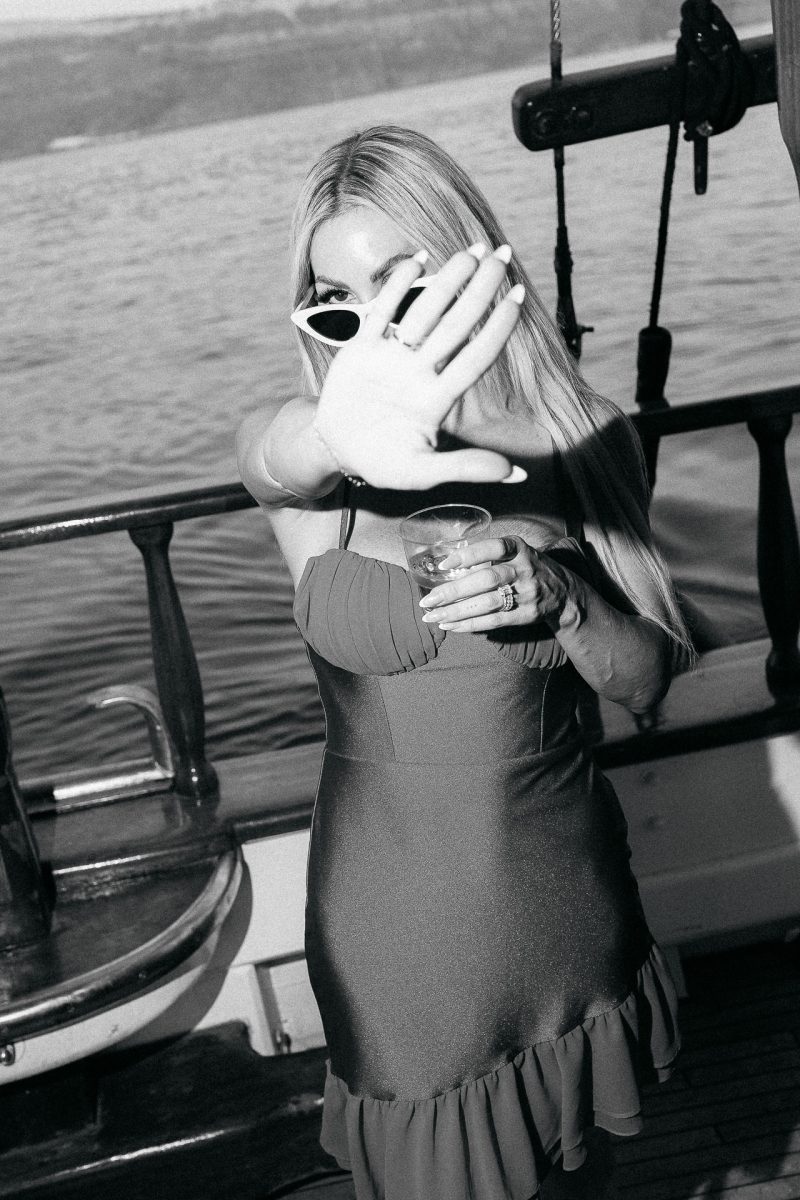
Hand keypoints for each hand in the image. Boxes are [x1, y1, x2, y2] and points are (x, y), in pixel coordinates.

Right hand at [313, 246, 525, 489]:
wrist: (336, 451)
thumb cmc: (384, 464)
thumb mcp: (422, 473)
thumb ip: (465, 468)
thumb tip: (518, 476)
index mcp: (437, 399)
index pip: (475, 356)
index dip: (498, 327)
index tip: (519, 296)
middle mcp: (420, 372)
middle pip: (457, 324)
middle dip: (480, 289)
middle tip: (502, 255)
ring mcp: (392, 358)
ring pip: (425, 312)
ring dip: (447, 282)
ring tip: (471, 251)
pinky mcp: (362, 349)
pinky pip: (382, 312)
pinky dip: (397, 286)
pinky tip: (418, 259)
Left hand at [417, 535, 573, 631]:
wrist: (564, 593)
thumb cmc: (528, 568)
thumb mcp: (516, 553)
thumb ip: (489, 556)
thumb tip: (449, 568)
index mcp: (518, 549)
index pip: (493, 548)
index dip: (468, 555)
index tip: (443, 565)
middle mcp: (524, 569)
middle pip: (485, 580)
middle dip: (453, 591)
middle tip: (428, 601)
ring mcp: (526, 593)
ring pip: (486, 603)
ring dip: (457, 612)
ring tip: (433, 617)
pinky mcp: (525, 614)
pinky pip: (494, 621)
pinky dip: (470, 624)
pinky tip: (451, 626)